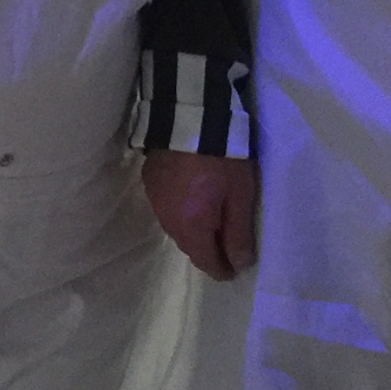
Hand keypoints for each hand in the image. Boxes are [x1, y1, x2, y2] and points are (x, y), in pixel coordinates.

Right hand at [145, 149, 259, 278]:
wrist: (189, 118)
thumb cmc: (223, 160)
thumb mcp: (241, 196)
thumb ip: (239, 233)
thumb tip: (239, 264)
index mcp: (192, 229)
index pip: (207, 263)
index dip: (223, 270)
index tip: (236, 268)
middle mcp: (169, 222)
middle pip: (190, 247)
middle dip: (209, 249)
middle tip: (228, 241)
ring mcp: (155, 203)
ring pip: (177, 229)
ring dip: (194, 229)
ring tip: (211, 217)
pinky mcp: (150, 184)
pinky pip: (168, 209)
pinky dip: (182, 210)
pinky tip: (193, 196)